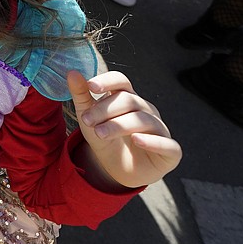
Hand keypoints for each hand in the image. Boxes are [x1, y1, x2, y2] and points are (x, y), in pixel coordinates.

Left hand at [68, 70, 181, 188]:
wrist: (118, 171)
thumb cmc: (106, 139)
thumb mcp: (88, 119)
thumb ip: (81, 96)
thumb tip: (71, 72)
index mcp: (128, 98)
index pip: (121, 81)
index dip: (108, 81)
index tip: (91, 86)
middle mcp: (147, 110)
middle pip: (129, 100)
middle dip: (105, 110)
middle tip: (87, 121)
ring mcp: (160, 129)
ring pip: (144, 120)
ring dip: (119, 125)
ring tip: (100, 133)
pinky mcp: (171, 152)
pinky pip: (167, 144)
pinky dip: (153, 141)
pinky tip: (137, 140)